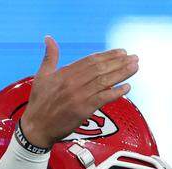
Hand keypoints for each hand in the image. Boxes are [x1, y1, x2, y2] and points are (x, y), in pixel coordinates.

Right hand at [19, 36, 138, 147]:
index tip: (121, 52)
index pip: (91, 60)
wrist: (36, 127)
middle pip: (100, 68)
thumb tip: (49, 38)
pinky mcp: (82, 109)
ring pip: (104, 81)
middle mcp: (73, 82)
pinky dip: (116, 92)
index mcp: (65, 72)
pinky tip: (127, 87)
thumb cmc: (39, 103)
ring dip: (122, 74)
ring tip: (135, 67)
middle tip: (134, 58)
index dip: (108, 55)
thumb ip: (49, 57)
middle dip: (119, 62)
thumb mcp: (42, 75)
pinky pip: (103, 98)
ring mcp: (78, 95)